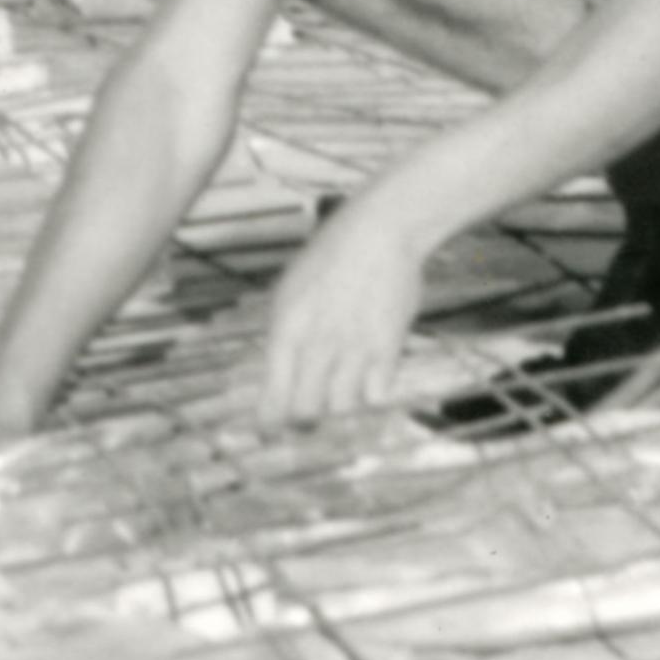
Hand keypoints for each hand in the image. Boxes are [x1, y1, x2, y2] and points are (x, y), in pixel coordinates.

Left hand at [255, 204, 434, 423]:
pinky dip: (372, 395)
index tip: (273, 427)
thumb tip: (279, 377)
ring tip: (341, 394)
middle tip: (309, 419)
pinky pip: (376, 396)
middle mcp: (318, 344)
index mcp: (287, 330)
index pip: (273, 397)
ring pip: (342, 409)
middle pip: (306, 413)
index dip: (271, 420)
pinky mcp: (388, 347)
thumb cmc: (332, 257)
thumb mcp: (290, 292)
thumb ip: (284, 336)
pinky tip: (369, 379)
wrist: (379, 232)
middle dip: (305, 422)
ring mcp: (354, 348)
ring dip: (340, 407)